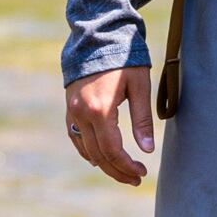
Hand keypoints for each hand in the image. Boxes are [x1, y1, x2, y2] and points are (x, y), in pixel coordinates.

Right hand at [66, 65, 155, 186]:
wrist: (98, 37)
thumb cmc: (124, 59)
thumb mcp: (140, 86)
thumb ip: (142, 119)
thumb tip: (147, 150)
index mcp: (100, 109)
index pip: (112, 150)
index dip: (126, 166)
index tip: (142, 172)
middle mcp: (81, 113)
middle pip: (98, 155)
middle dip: (117, 170)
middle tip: (136, 179)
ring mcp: (72, 111)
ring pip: (85, 149)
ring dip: (103, 164)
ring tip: (123, 172)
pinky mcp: (70, 108)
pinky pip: (76, 137)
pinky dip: (87, 151)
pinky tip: (99, 159)